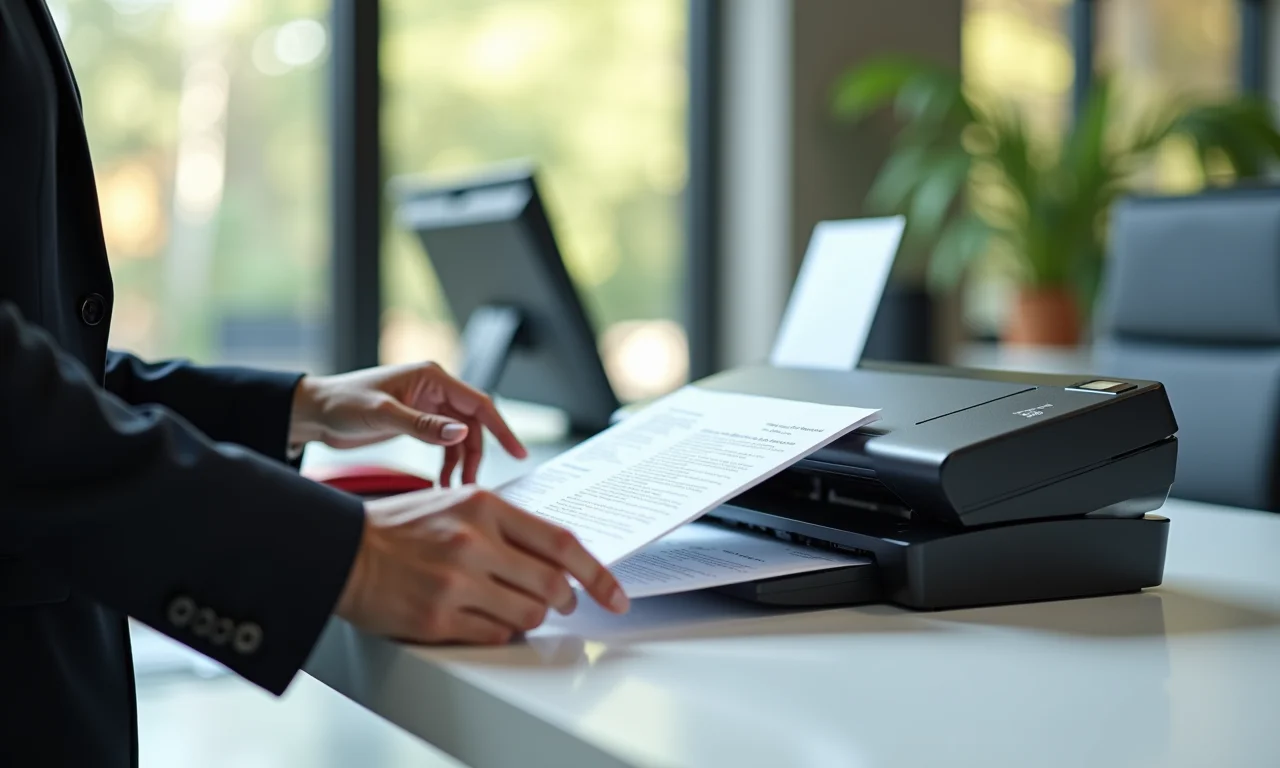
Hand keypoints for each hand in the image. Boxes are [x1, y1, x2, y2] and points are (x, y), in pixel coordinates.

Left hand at [290, 362, 526, 484]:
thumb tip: (459, 435)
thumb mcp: (383, 415)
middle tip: (472, 486)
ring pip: (459, 438)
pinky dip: (446, 464)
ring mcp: (426, 406)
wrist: (313, 412)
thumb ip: (423, 425)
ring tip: (454, 490)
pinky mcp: (416, 422)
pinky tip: (440, 484)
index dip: (502, 429)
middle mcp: (434, 390)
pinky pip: (442, 444)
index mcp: (432, 377)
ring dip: (461, 464)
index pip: (479, 404)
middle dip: (476, 456)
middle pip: (472, 425)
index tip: (518, 454)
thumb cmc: (342, 403)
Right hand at [336, 486, 628, 643]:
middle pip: (553, 584)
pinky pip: (496, 634)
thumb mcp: (457, 505)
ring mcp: (456, 582)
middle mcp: (473, 542)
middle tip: (563, 603)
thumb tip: (557, 554)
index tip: (616, 593)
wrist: (342, 550)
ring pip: (529, 614)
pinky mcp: (438, 618)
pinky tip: (484, 617)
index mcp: (484, 507)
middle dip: (567, 600)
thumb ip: (506, 525)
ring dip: (533, 617)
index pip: (561, 542)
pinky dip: (501, 630)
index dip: (598, 573)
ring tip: (514, 607)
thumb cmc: (401, 528)